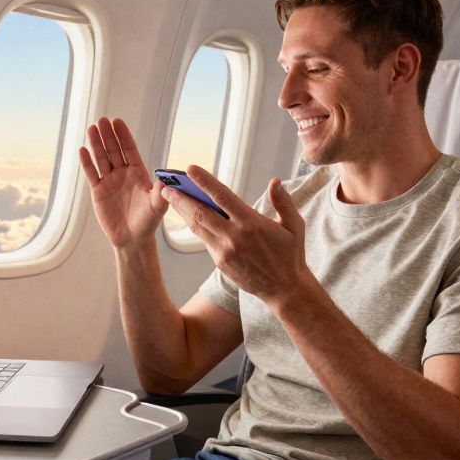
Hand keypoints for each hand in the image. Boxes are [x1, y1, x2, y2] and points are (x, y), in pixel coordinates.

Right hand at [78, 117, 167, 248]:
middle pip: (114, 150)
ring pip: (101, 158)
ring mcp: (110, 181)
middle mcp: (123, 173)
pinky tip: (82, 150)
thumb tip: (167, 178)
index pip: (129, 150)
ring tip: (91, 128)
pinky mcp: (98, 191)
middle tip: (101, 120)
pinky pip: (92, 173)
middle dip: (108, 135)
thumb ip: (161, 192)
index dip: (123, 136)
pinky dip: (86, 162)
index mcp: (138, 173)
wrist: (132, 238)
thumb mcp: (157, 207)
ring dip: (96, 144)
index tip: (117, 122)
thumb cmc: (147, 222)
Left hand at [162, 166, 317, 307]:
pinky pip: (204, 240)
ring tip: (170, 197)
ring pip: (198, 227)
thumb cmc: (290, 255)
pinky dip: (195, 226)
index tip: (189, 169)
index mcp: (251, 224)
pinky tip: (188, 216)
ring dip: (182, 211)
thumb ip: (283, 202)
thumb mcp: (294, 226)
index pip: (222, 197)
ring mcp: (224, 252)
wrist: (284, 290)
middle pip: (200, 212)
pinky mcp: (220, 263)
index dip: (204, 182)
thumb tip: (275, 181)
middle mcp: (234, 237)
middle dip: (181, 197)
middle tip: (165, 185)